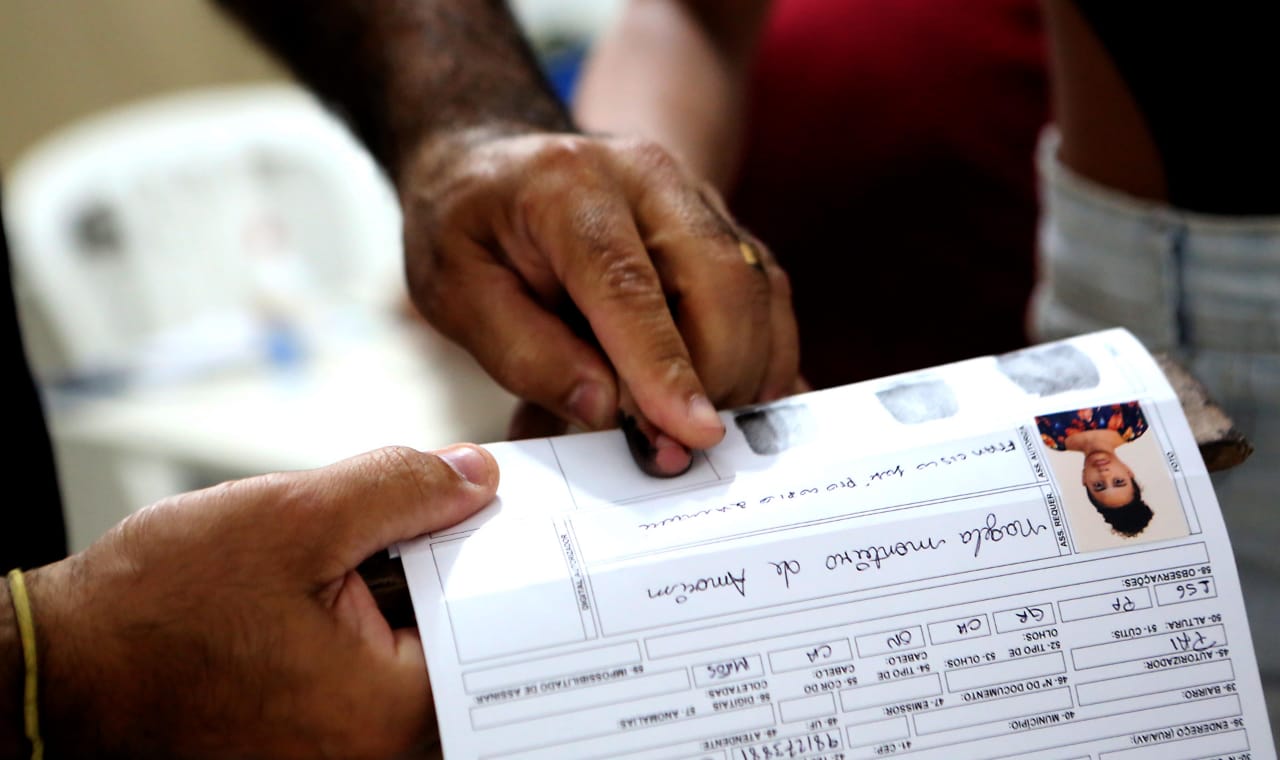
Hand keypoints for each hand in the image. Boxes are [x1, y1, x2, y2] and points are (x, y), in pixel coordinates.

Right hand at [26, 444, 498, 759]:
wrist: (58, 671)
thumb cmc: (154, 611)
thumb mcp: (291, 519)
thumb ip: (399, 490)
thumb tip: (476, 476)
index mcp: (390, 713)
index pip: (497, 633)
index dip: (510, 560)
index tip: (515, 514)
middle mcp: (379, 753)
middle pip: (466, 648)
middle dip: (460, 572)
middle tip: (454, 509)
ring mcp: (346, 755)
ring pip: (419, 658)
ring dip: (416, 594)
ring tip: (390, 540)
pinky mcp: (316, 742)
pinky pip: (375, 677)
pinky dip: (378, 623)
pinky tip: (354, 577)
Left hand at [398, 129, 799, 475]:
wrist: (491, 162)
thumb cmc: (467, 228)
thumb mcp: (454, 292)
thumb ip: (525, 353)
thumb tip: (605, 409)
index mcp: (568, 186)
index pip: (630, 284)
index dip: (666, 366)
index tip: (692, 433)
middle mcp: (648, 177)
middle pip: (720, 281)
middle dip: (718, 376)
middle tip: (680, 448)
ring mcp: (694, 194)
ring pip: (757, 288)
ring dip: (745, 370)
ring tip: (696, 427)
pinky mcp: (719, 223)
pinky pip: (765, 290)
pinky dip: (762, 351)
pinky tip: (737, 397)